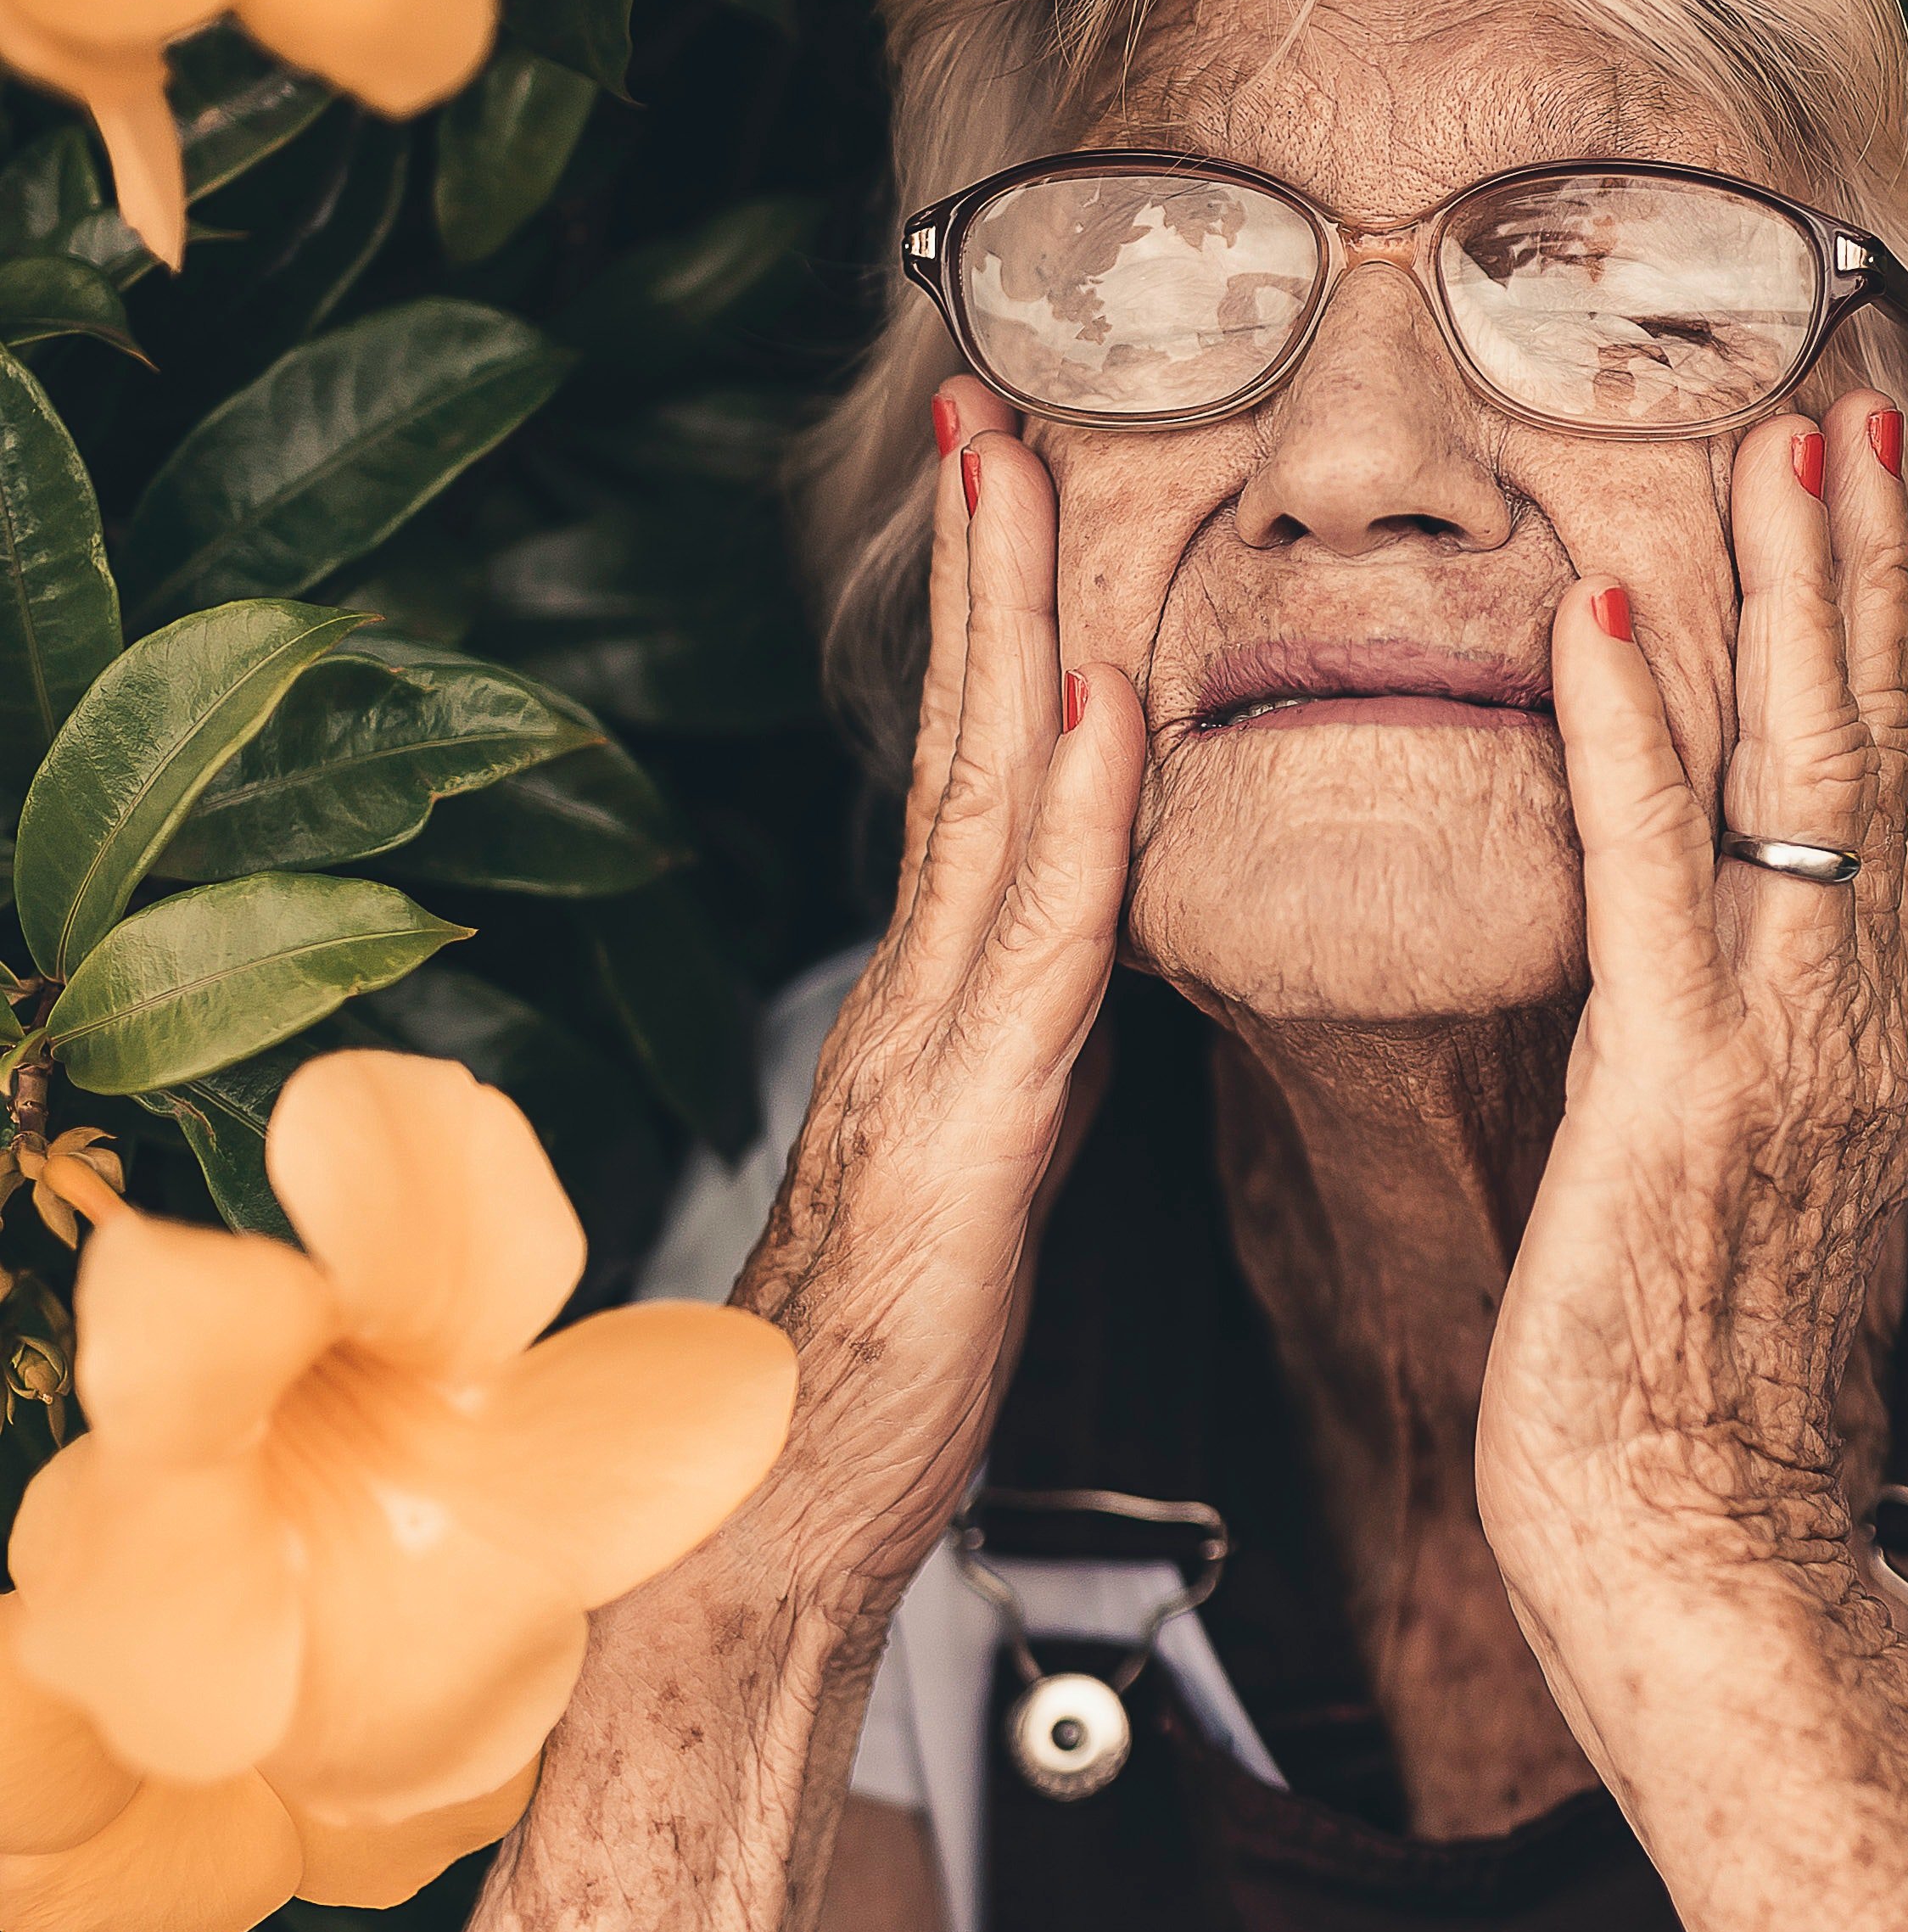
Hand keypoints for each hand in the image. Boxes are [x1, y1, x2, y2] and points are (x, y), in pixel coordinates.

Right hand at [730, 386, 1142, 1631]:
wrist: (780, 1531)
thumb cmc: (885, 1373)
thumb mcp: (987, 1178)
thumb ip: (1026, 1059)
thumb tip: (1078, 974)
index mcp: (938, 1008)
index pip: (981, 776)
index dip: (999, 623)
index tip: (1016, 477)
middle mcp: (918, 1001)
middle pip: (964, 745)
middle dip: (983, 566)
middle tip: (993, 400)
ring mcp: (927, 1061)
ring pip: (986, 810)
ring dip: (1012, 633)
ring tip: (1025, 479)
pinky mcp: (959, 1146)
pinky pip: (1033, 961)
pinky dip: (1075, 831)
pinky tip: (1102, 717)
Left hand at [1476, 387, 1907, 1654]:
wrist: (1718, 1586)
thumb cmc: (1706, 1433)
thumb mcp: (1754, 1223)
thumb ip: (1766, 1096)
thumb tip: (1744, 1025)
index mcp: (1869, 1059)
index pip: (1897, 808)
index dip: (1897, 646)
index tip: (1885, 506)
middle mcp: (1855, 1036)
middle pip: (1881, 755)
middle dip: (1867, 569)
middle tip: (1851, 400)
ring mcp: (1782, 1064)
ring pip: (1803, 782)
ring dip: (1785, 597)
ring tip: (1772, 439)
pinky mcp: (1674, 1109)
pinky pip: (1650, 885)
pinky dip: (1626, 738)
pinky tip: (1596, 611)